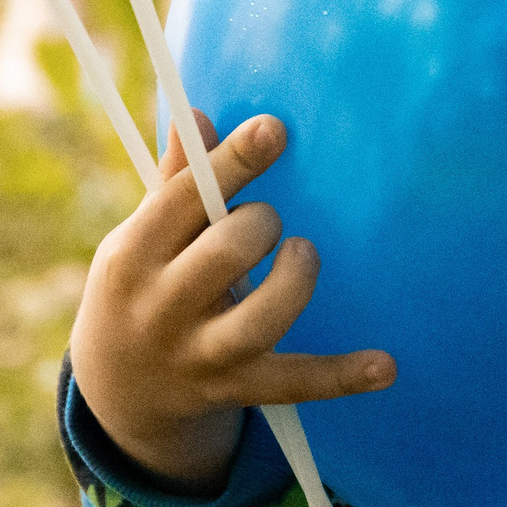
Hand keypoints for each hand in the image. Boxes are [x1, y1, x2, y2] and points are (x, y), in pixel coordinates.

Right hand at [69, 113, 394, 490]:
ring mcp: (199, 355)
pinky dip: (341, 375)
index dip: (233, 163)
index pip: (184, 200)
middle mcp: (160, 309)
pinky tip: (387, 366)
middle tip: (264, 224)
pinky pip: (293, 383)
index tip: (275, 129)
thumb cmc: (144, 285)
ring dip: (295, 279)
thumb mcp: (141, 236)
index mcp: (132, 256)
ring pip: (261, 319)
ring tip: (301, 255)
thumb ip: (175, 182)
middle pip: (226, 252)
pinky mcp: (235, 389)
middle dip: (260, 224)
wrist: (119, 390)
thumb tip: (197, 116)